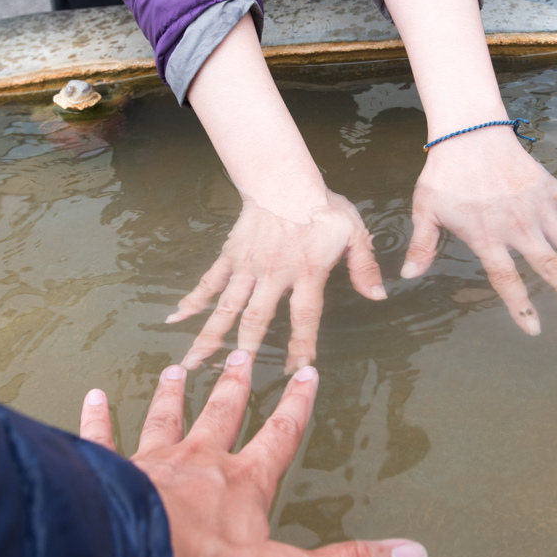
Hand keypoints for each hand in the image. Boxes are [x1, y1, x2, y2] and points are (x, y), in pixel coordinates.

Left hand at [80, 351, 427, 556]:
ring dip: (173, 394)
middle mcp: (199, 462)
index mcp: (243, 484)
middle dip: (234, 386)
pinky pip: (103, 441)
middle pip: (221, 413)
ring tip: (177, 368)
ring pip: (166, 417)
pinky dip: (98, 420)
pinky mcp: (109, 475)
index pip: (280, 436)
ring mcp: (151, 464)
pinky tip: (93, 397)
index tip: (307, 373)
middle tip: (239, 354)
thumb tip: (415, 556)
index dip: (296, 406)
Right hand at [166, 191, 385, 372]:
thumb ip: (365, 266)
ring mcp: (248, 266)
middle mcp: (273, 273)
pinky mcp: (231, 255)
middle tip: (233, 378)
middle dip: (245, 351)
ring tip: (193, 361)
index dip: (300, 344)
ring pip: (227, 306)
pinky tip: (176, 318)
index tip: (296, 370)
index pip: (304, 316)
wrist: (285, 178)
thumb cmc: (322, 207)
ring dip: (211, 335)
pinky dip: (193, 299)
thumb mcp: (354, 233)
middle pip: (256, 318)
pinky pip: (210, 280)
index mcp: (306, 271)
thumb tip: (380, 297)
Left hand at [401, 131, 556, 333]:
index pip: (507, 278)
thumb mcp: (426, 209)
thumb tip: (408, 276)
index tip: (535, 329)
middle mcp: (519, 227)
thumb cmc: (444, 172)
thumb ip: (422, 244)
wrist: (468, 132)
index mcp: (488, 236)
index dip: (520, 305)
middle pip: (552, 268)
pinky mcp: (551, 189)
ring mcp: (539, 208)